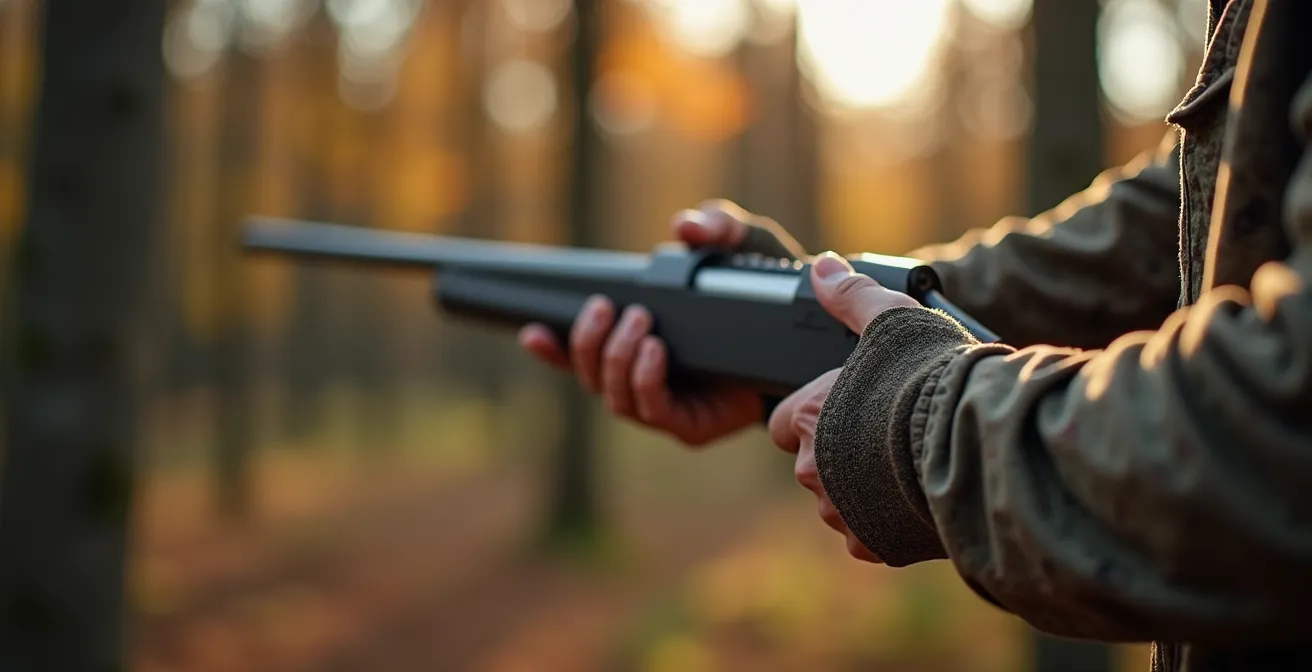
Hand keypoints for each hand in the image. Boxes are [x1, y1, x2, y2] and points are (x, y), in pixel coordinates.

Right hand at [518, 200, 803, 445]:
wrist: (816, 348)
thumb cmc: (772, 296)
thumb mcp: (746, 248)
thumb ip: (717, 226)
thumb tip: (684, 226)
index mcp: (642, 345)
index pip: (582, 354)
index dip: (552, 348)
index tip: (530, 330)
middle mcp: (648, 380)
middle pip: (590, 375)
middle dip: (587, 343)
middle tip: (607, 309)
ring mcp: (668, 407)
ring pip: (615, 396)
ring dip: (617, 359)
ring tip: (640, 325)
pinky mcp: (692, 426)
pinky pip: (653, 411)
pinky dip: (646, 380)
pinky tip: (656, 353)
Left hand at [768, 252, 920, 561]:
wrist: (980, 447)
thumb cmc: (935, 380)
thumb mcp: (894, 321)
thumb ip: (852, 296)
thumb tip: (821, 267)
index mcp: (810, 416)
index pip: (788, 422)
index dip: (818, 412)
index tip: (849, 407)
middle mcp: (813, 469)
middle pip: (814, 464)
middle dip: (842, 453)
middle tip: (887, 433)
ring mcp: (841, 512)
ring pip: (841, 502)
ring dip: (864, 489)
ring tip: (908, 463)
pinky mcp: (873, 545)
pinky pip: (870, 535)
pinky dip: (889, 521)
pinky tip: (918, 496)